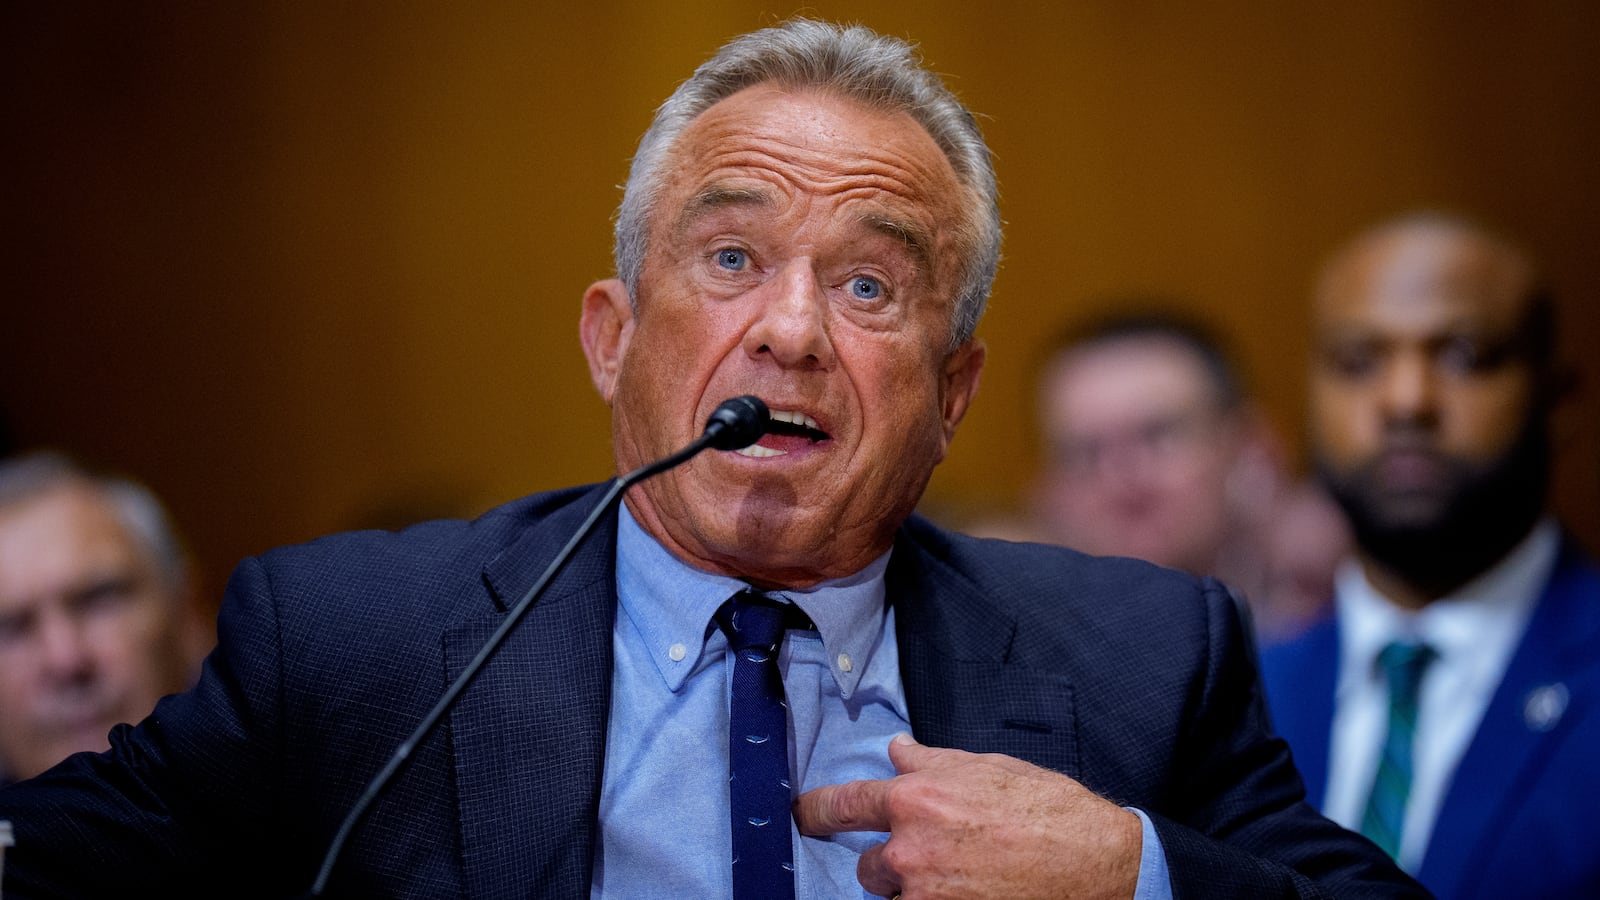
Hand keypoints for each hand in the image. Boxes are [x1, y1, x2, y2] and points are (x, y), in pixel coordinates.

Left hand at [793, 733, 1141, 899]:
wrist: (1096, 862)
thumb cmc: (1048, 811)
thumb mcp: (987, 767)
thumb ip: (932, 762)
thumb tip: (897, 751)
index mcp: (918, 799)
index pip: (843, 805)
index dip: (815, 811)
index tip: (802, 816)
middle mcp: (912, 851)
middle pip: (870, 868)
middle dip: (895, 864)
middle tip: (938, 858)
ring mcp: (927, 896)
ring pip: (897, 898)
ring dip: (917, 892)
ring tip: (964, 878)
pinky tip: (975, 892)